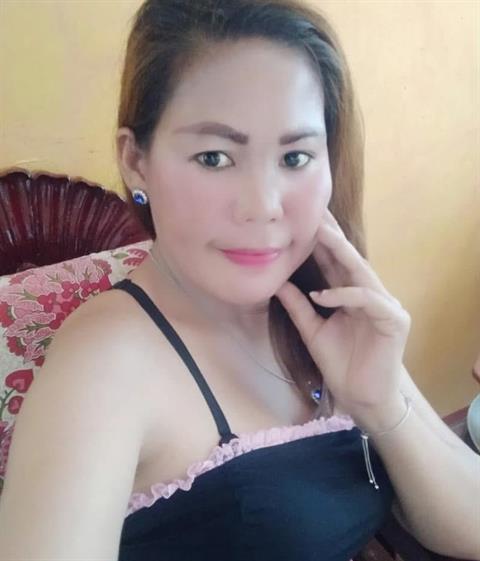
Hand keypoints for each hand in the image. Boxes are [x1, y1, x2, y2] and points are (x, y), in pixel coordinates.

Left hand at [274, 208, 410, 416]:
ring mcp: (385, 305)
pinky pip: (367, 299)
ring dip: (340, 252)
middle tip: (316, 211)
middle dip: (332, 235)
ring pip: (361, 272)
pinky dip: (344, 295)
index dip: (321, 241)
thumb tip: (277, 283)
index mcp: (351, 295)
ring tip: (318, 235)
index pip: (335, 263)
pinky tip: (322, 296)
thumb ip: (298, 307)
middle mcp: (370, 294)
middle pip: (349, 259)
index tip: (305, 219)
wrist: (360, 397)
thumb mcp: (312, 331)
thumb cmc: (340, 364)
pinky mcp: (394, 319)